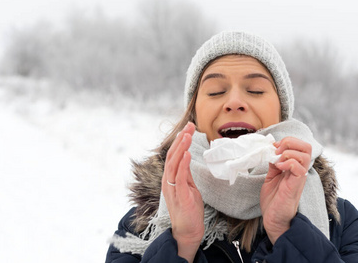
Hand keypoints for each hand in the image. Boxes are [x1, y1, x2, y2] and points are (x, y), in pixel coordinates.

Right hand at [161, 122, 203, 261]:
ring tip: (187, 135)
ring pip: (174, 163)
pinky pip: (179, 177)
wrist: (188, 231)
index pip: (174, 155)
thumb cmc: (189, 210)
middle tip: (190, 126)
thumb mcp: (189, 187)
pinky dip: (183, 164)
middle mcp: (168, 181)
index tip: (189, 128)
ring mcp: (172, 188)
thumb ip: (186, 174)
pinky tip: (187, 153)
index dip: (180, 140)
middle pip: (172, 156)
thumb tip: (187, 158)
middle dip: (181, 139)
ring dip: (181, 148)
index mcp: (170, 178)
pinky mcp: (179, 196)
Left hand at [260, 137, 311, 244]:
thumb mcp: (271, 176)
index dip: (287, 141)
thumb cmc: (273, 200)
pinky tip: (279, 168)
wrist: (273, 219)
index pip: (300, 145)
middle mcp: (300, 170)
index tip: (273, 148)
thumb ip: (273, 163)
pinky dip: (288, 162)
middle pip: (306, 146)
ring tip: (278, 160)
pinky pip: (299, 167)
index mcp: (294, 167)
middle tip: (277, 151)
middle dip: (290, 142)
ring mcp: (299, 177)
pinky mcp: (296, 185)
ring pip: (305, 154)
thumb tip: (271, 150)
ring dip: (288, 152)